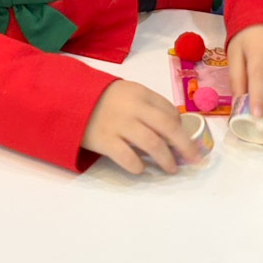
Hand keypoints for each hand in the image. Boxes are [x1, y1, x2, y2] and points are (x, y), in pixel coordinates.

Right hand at [82, 79, 199, 173]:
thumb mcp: (127, 92)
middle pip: (168, 127)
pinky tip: (141, 169)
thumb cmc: (102, 98)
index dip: (181, 127)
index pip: (169, 110)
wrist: (68, 99)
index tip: (185, 140)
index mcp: (140, 93)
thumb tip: (173, 124)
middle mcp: (133, 108)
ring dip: (166, 158)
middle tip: (194, 158)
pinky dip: (138, 165)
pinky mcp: (105, 141)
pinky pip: (128, 157)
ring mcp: (119, 124)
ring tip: (171, 168)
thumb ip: (147, 104)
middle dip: (185, 145)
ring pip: (152, 143)